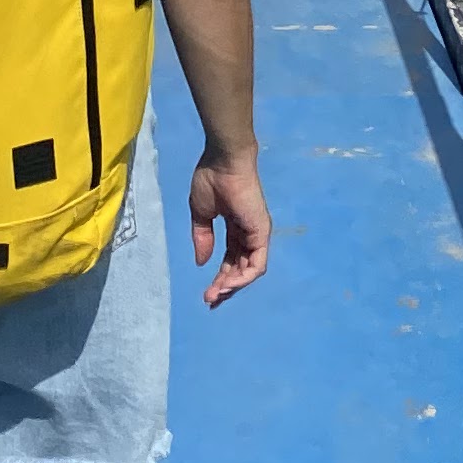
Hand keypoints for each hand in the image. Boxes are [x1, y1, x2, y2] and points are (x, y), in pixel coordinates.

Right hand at [189, 148, 271, 306]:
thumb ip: (203, 238)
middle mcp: (248, 234)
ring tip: (215, 295)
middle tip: (209, 300)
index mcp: (235, 228)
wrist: (223, 161)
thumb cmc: (211, 180)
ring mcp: (257, 234)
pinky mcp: (261, 233)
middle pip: (240, 268)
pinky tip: (228, 284)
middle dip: (225, 287)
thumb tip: (201, 262)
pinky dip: (244, 277)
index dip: (219, 277)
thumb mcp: (201, 214)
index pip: (230, 260)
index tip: (207, 293)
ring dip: (233, 286)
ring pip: (250, 270)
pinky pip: (257, 264)